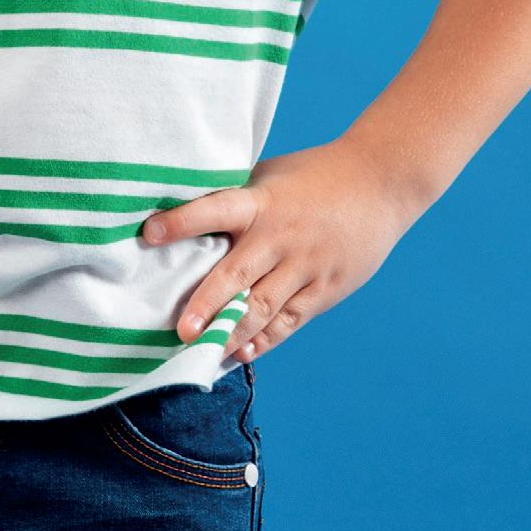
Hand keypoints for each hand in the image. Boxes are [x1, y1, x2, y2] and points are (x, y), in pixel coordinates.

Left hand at [142, 139, 422, 365]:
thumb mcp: (271, 178)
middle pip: (239, 274)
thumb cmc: (315, 177)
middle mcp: (282, 236)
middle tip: (182, 331)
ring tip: (203, 354)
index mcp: (262, 202)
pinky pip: (289, 321)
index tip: (148, 233)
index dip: (182, 221)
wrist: (382, 183)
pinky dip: (264, 339)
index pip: (217, 209)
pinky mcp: (325, 289)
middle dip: (209, 305)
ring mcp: (306, 266)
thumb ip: (237, 202)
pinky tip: (240, 353)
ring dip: (232, 333)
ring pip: (264, 307)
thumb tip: (185, 225)